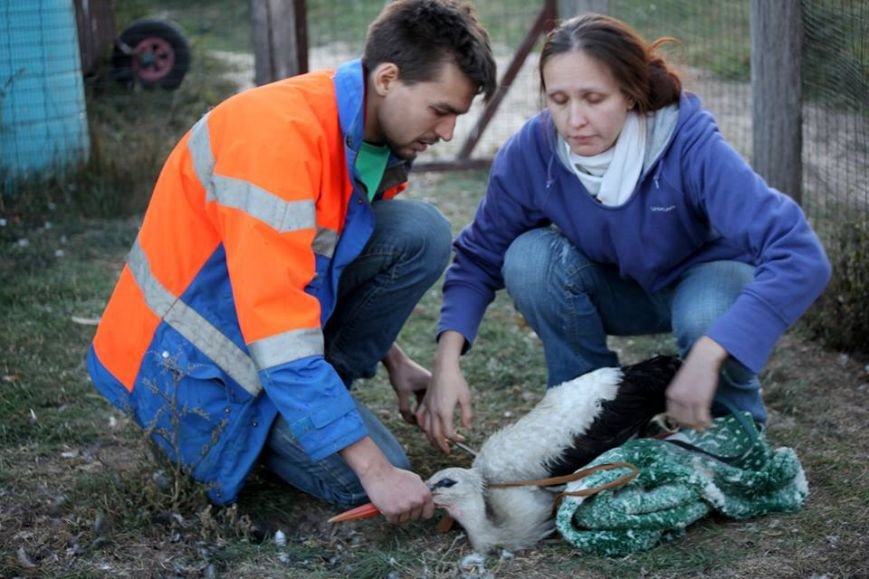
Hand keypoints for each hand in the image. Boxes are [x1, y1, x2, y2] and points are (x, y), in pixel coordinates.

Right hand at [359, 464, 433, 523]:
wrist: (379, 473)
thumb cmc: (396, 476)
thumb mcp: (415, 480)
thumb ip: (421, 493)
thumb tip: (426, 502)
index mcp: (425, 494)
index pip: (428, 514)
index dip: (420, 512)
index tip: (415, 510)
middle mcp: (417, 501)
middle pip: (414, 517)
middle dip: (407, 512)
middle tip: (399, 500)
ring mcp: (405, 507)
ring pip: (403, 519)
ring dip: (398, 513)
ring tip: (393, 499)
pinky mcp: (393, 512)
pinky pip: (393, 520)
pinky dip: (389, 515)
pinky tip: (387, 503)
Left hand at [383, 344, 429, 424]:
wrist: (396, 360)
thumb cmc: (400, 373)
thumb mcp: (401, 392)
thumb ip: (405, 408)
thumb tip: (411, 422)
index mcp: (432, 386)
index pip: (432, 408)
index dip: (427, 420)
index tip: (423, 430)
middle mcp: (433, 387)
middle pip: (431, 408)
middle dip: (425, 419)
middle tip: (422, 431)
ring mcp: (428, 387)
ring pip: (426, 405)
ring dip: (421, 414)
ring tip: (417, 425)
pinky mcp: (423, 386)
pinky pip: (422, 401)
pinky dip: (419, 408)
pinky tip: (413, 416)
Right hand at [415, 331, 472, 453]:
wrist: (444, 367)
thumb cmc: (457, 381)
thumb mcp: (466, 397)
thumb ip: (467, 414)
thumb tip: (467, 428)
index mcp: (445, 412)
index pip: (448, 433)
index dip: (455, 439)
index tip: (462, 438)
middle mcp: (434, 411)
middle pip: (435, 435)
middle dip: (441, 445)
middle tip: (447, 451)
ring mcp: (427, 407)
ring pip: (426, 429)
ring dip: (431, 439)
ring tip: (437, 444)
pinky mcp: (424, 402)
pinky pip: (420, 418)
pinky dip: (422, 426)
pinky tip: (426, 428)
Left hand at [666, 337, 727, 429]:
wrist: (703, 358)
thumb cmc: (694, 369)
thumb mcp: (680, 384)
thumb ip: (679, 396)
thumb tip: (684, 410)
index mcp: (670, 395)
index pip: (671, 416)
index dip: (680, 422)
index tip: (687, 423)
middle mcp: (677, 399)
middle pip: (681, 421)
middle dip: (690, 426)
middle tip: (698, 426)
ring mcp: (688, 401)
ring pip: (692, 422)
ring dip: (699, 426)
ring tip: (705, 425)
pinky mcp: (701, 401)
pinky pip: (702, 419)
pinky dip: (707, 423)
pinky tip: (710, 422)